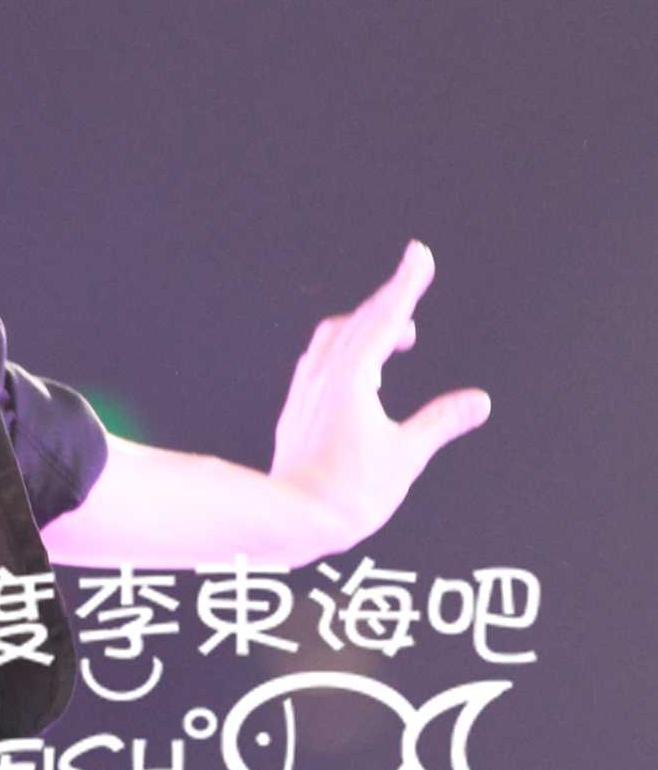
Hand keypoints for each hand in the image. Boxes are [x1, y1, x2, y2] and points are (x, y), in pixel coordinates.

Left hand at [268, 241, 489, 551]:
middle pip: (362, 320)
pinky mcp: (299, 404)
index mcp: (353, 376)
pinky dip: (349, 349)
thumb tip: (478, 401)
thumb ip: (442, 422)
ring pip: (337, 336)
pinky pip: (323, 358)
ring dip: (369, 325)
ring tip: (400, 335)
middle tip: (415, 279)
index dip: (407, 284)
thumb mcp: (407, 455)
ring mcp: (307, 386)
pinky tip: (360, 369)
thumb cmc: (346, 493)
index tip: (419, 254)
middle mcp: (324, 372)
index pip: (387, 317)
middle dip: (393, 298)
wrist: (292, 516)